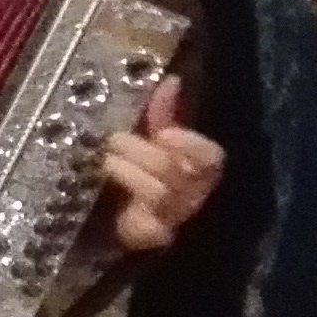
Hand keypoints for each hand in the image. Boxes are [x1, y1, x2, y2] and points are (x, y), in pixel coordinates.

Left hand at [99, 82, 225, 253]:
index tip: (163, 132)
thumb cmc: (143, 174)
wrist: (119, 222)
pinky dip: (127, 205)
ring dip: (126, 171)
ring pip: (159, 193)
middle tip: (114, 140)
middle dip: (140, 150)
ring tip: (105, 161)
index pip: (211, 156)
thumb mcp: (152, 141)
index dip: (189, 143)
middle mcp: (194, 192)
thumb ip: (162, 113)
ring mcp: (176, 216)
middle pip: (174, 169)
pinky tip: (109, 191)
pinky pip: (148, 223)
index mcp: (200, 167)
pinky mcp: (156, 235)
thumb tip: (171, 81)